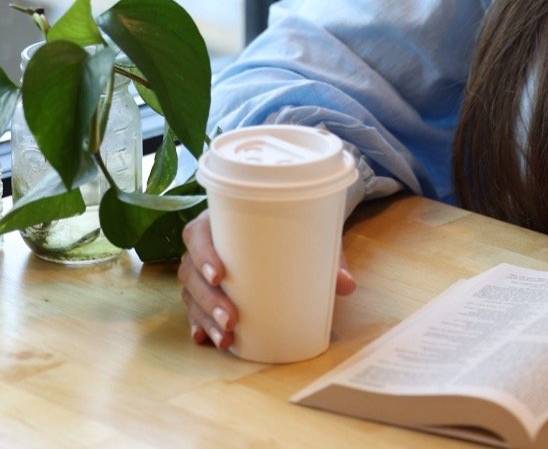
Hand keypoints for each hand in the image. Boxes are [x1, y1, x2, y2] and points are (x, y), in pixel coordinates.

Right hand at [178, 210, 357, 348]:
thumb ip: (327, 257)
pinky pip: (194, 309)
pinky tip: (206, 339)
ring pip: (191, 293)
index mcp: (220, 219)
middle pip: (191, 270)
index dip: (203, 253)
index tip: (220, 274)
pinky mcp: (206, 289)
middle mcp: (204, 243)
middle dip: (208, 298)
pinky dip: (200, 325)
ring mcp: (201, 268)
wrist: (289, 223)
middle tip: (232, 319)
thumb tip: (347, 285)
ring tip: (226, 337)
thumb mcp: (308, 235)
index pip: (198, 232)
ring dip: (205, 317)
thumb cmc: (291, 226)